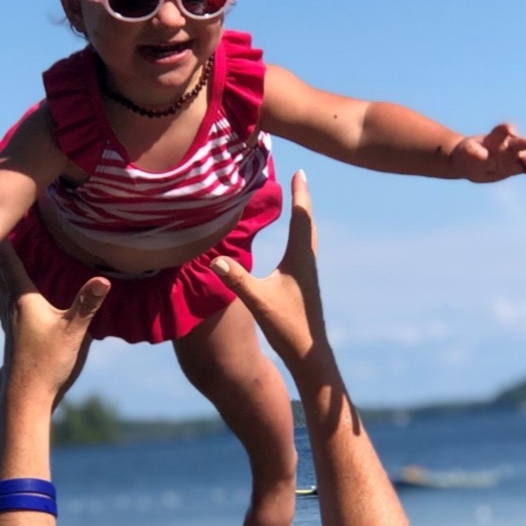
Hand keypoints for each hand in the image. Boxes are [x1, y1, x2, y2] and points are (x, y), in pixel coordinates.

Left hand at [0, 242, 110, 404]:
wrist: (24, 397)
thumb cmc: (48, 364)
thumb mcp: (73, 332)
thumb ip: (87, 304)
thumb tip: (104, 280)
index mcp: (22, 298)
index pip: (10, 259)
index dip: (6, 235)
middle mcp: (10, 305)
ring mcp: (9, 320)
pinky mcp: (12, 333)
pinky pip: (3, 299)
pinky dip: (1, 285)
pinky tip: (3, 293)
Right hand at [210, 171, 330, 375]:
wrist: (310, 354)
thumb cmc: (287, 327)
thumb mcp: (258, 301)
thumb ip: (237, 280)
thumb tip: (215, 260)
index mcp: (299, 260)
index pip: (301, 218)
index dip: (300, 194)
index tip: (299, 171)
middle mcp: (307, 263)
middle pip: (307, 224)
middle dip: (302, 201)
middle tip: (300, 180)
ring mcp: (308, 275)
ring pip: (307, 239)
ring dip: (302, 218)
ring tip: (298, 204)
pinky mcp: (305, 287)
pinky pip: (303, 252)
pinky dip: (299, 238)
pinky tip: (293, 246)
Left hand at [450, 124, 525, 185]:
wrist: (468, 161)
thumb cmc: (465, 152)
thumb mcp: (466, 151)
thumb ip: (474, 152)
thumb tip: (483, 156)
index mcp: (495, 138)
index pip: (503, 130)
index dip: (507, 128)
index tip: (511, 130)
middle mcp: (508, 145)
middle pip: (522, 143)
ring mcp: (513, 156)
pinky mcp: (515, 167)